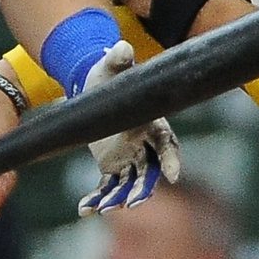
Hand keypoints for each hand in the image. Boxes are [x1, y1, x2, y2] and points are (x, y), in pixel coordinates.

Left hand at [77, 41, 180, 213]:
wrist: (94, 85)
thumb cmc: (109, 74)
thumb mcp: (112, 66)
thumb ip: (119, 60)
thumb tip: (123, 48)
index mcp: (152, 123)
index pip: (167, 144)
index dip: (171, 160)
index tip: (173, 176)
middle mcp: (145, 144)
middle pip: (150, 171)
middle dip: (143, 188)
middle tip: (132, 203)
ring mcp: (130, 157)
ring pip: (129, 183)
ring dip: (118, 199)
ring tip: (104, 210)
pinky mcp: (112, 165)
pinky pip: (108, 185)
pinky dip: (98, 198)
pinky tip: (85, 210)